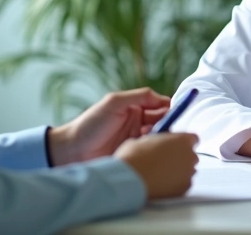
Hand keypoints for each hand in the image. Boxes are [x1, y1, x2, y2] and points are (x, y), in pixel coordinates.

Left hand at [48, 88, 170, 165]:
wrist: (73, 150)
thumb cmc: (91, 123)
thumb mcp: (114, 102)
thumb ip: (140, 96)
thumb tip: (164, 98)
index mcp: (136, 107)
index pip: (161, 106)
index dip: (171, 109)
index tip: (177, 115)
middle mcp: (139, 123)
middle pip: (164, 122)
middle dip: (170, 125)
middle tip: (169, 131)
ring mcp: (137, 140)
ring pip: (159, 138)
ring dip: (162, 139)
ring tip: (159, 142)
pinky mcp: (135, 155)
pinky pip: (151, 152)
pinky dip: (155, 151)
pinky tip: (153, 152)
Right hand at [115, 133, 199, 199]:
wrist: (131, 179)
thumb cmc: (135, 155)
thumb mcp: (144, 139)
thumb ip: (158, 140)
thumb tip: (157, 144)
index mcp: (182, 140)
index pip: (193, 139)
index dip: (182, 142)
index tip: (173, 145)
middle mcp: (190, 156)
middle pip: (191, 155)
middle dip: (181, 157)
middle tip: (164, 160)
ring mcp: (188, 174)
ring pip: (188, 171)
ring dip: (179, 171)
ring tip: (161, 174)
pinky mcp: (184, 189)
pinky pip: (183, 184)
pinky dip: (176, 184)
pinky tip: (162, 184)